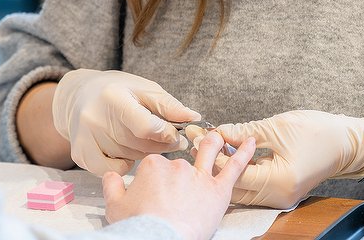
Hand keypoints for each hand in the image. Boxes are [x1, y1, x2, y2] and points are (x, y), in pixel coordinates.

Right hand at [51, 69, 199, 174]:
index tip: (176, 135)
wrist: (79, 95)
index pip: (146, 127)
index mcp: (113, 97)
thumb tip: (194, 118)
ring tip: (142, 138)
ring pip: (131, 158)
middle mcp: (95, 119)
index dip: (167, 135)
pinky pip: (114, 170)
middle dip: (161, 145)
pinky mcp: (80, 154)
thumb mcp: (144, 88)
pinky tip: (125, 150)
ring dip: (144, 152)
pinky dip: (125, 164)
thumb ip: (169, 105)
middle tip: (169, 139)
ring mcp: (86, 138)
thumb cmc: (118, 90)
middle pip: (140, 145)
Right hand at [103, 132, 255, 239]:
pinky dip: (244, 154)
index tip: (155, 188)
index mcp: (152, 166)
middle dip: (181, 167)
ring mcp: (199, 176)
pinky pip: (234, 168)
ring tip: (217, 138)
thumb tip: (111, 174)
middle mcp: (177, 165)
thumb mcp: (115, 205)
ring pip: (208, 153)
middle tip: (180, 181)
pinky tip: (252, 143)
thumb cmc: (138, 226)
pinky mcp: (217, 190)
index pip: (156, 162)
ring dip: (213, 143)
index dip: (156, 175)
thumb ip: (112, 185)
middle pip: (180, 161)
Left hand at [214, 110, 363, 208]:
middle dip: (216, 163)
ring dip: (227, 168)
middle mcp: (279, 196)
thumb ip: (245, 133)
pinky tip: (230, 153)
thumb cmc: (319, 133)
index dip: (215, 156)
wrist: (348, 143)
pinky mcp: (281, 190)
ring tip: (210, 145)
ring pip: (243, 188)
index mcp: (279, 182)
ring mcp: (281, 196)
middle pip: (236, 186)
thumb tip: (219, 132)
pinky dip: (241, 170)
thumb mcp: (276, 128)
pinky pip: (254, 185)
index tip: (199, 138)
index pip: (235, 174)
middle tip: (198, 141)